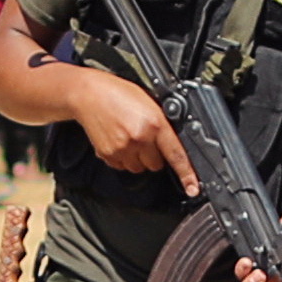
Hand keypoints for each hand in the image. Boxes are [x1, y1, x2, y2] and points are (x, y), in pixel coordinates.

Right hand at [68, 72, 194, 187]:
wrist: (88, 94)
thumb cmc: (118, 93)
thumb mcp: (149, 103)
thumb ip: (162, 124)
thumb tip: (173, 142)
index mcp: (155, 123)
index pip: (176, 155)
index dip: (187, 174)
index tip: (192, 188)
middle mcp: (140, 138)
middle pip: (156, 165)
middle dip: (154, 155)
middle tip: (145, 139)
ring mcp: (123, 149)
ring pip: (139, 168)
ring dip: (138, 158)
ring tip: (129, 138)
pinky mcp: (108, 155)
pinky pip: (122, 166)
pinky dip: (122, 158)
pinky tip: (118, 141)